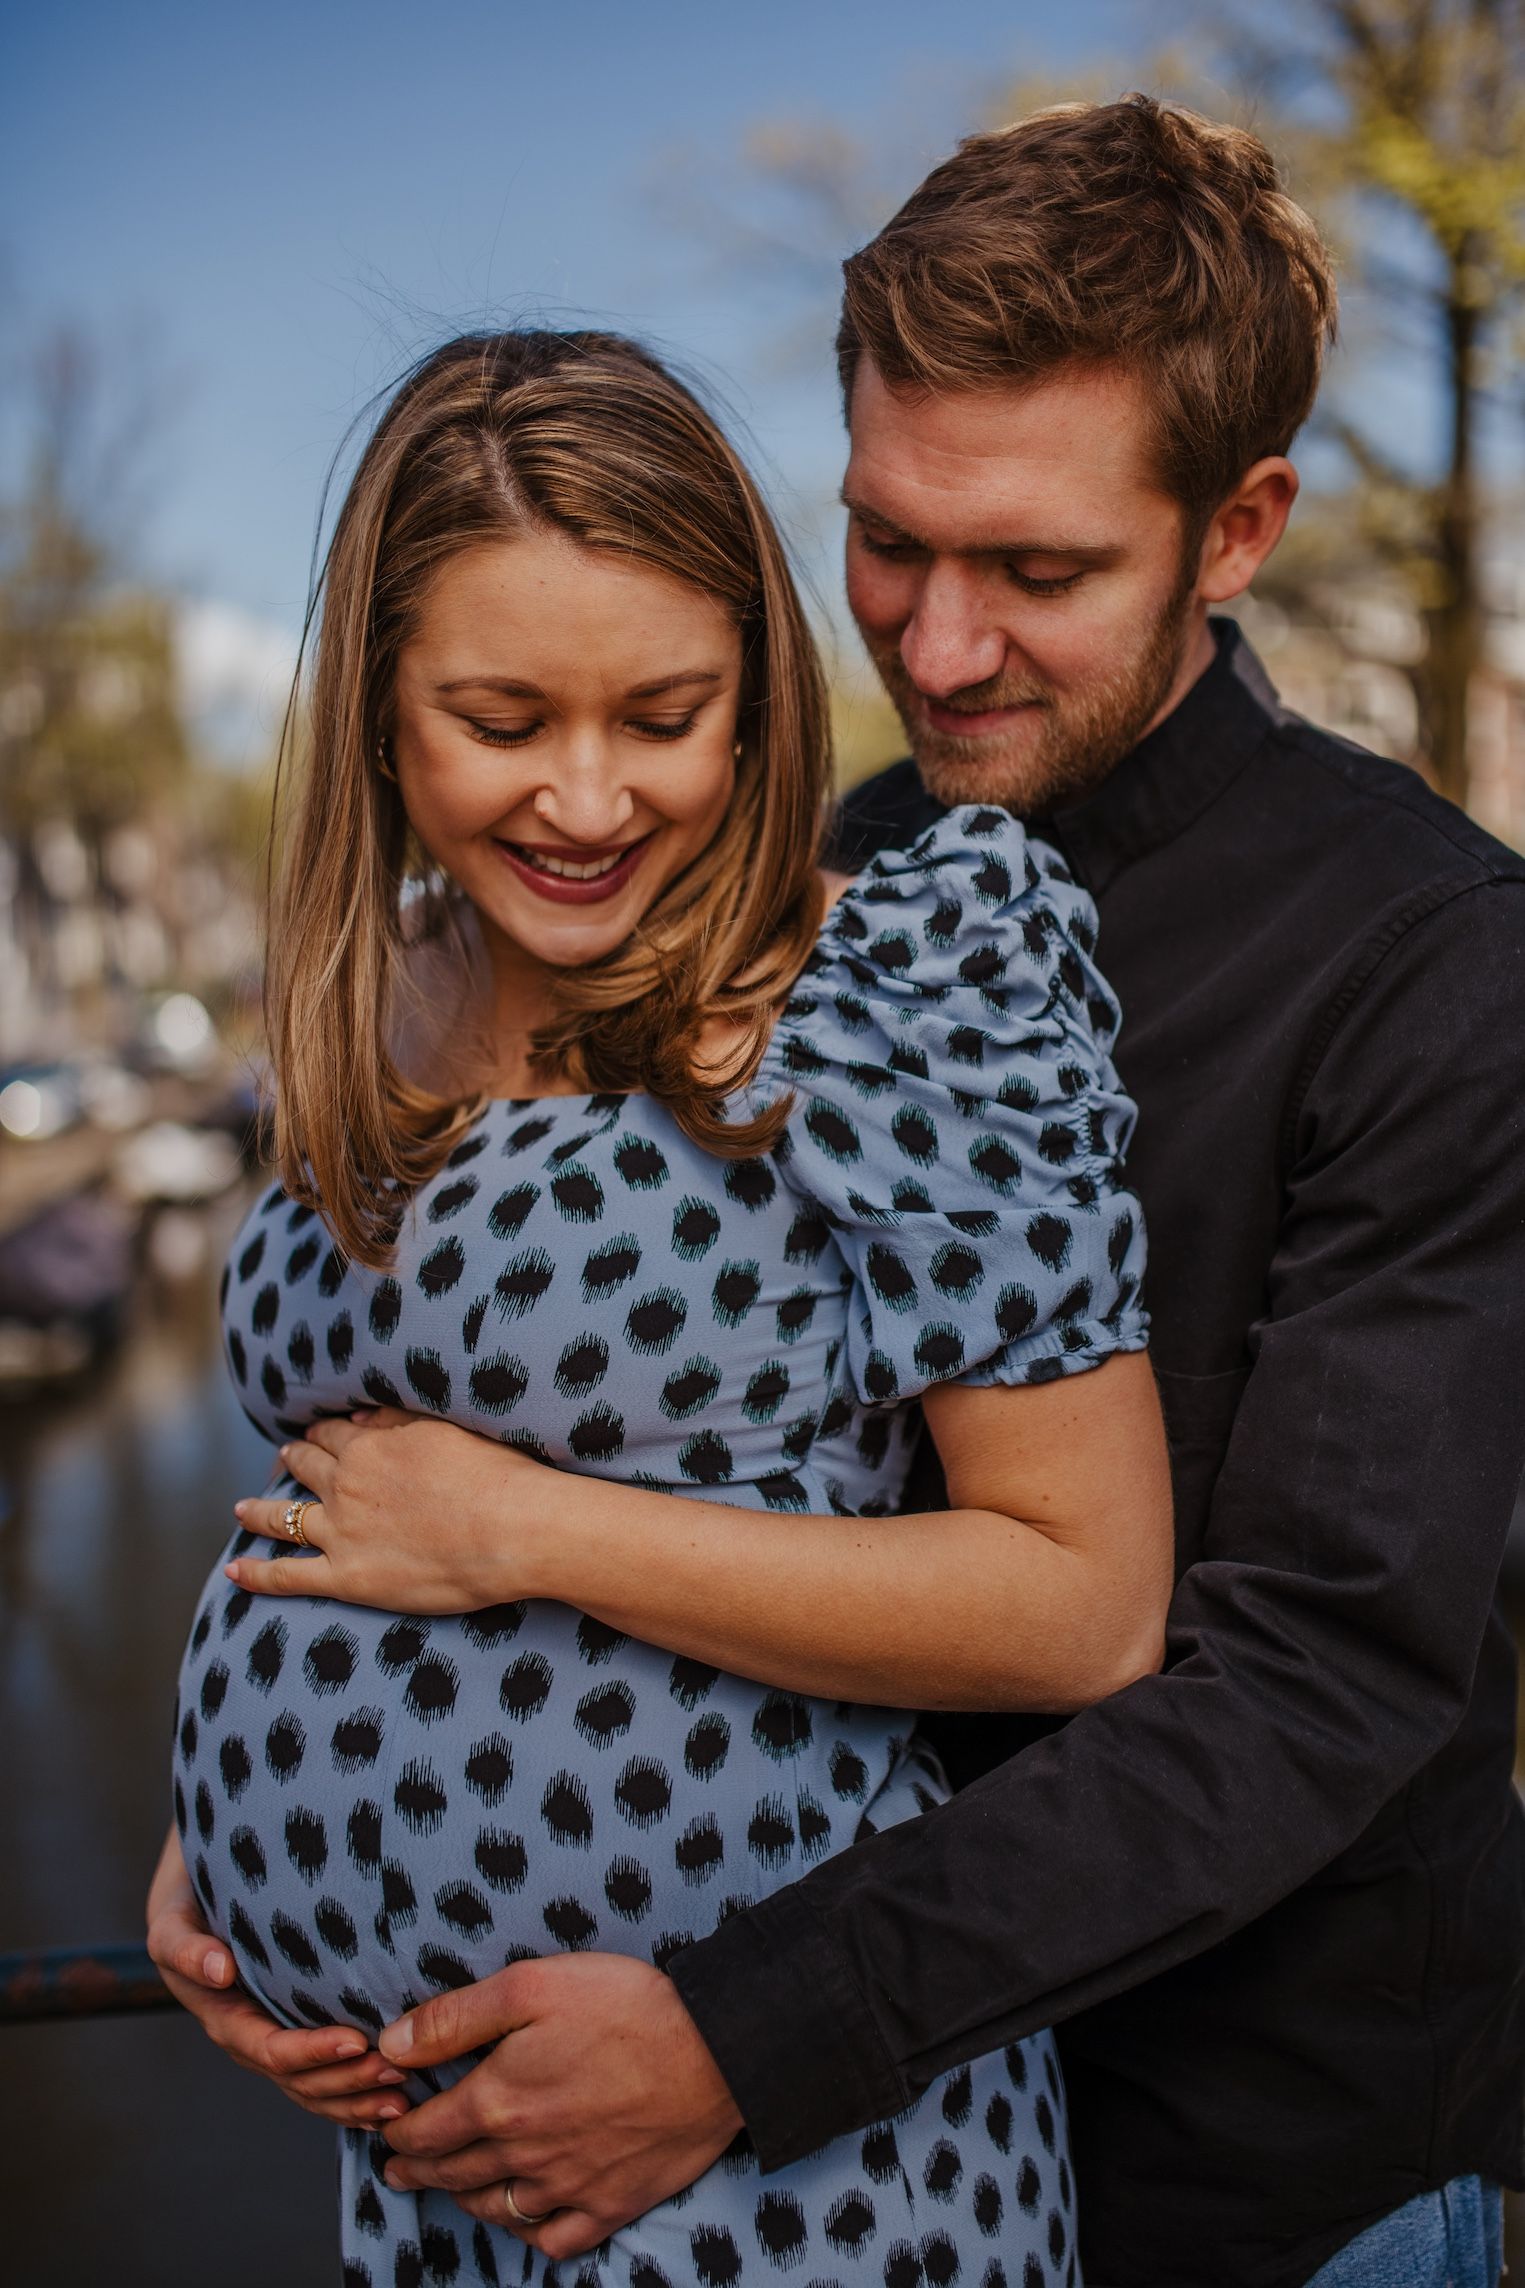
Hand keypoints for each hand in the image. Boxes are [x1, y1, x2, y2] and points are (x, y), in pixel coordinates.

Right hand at [145, 1827, 409, 2126]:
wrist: (195, 1903)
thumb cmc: (188, 1908)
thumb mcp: (174, 1923)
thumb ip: (186, 1948)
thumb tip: (220, 1970)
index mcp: (224, 2019)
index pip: (271, 2050)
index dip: (313, 2052)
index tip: (357, 2041)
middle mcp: (249, 2039)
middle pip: (300, 2081)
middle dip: (348, 2082)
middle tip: (397, 2072)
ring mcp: (273, 2042)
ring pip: (315, 2090)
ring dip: (357, 2099)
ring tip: (403, 2098)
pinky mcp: (294, 2034)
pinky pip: (323, 2080)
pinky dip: (354, 2097)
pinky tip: (391, 2104)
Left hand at [225, 1407, 549, 1611]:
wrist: (511, 1528)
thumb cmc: (493, 1474)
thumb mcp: (444, 1428)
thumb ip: (397, 1421)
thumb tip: (362, 1417)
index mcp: (369, 1448)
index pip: (333, 1434)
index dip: (322, 1432)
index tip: (315, 1432)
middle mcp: (345, 1486)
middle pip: (304, 1468)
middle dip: (291, 1460)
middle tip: (283, 1458)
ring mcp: (340, 1533)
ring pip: (282, 1518)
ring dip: (258, 1511)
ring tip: (241, 1509)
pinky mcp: (346, 1578)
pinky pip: (288, 1576)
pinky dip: (256, 1573)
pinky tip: (234, 1570)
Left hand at [374, 1952, 741, 2258]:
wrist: (715, 2050)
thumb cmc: (626, 2007)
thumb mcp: (531, 1987)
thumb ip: (455, 2019)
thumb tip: (390, 2045)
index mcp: (499, 2100)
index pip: (426, 2130)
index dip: (398, 2130)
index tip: (387, 2125)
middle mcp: (525, 2154)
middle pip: (454, 2173)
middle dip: (417, 2169)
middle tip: (397, 2168)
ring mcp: (569, 2185)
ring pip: (497, 2208)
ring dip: (463, 2199)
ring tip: (450, 2189)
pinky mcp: (612, 2204)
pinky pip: (556, 2238)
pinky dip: (529, 2234)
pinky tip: (522, 2220)